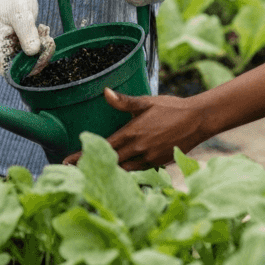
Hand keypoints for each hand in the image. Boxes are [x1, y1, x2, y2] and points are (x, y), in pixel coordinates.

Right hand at [0, 0, 40, 73]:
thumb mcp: (21, 13)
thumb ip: (26, 33)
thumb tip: (33, 53)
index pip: (6, 70)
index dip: (23, 72)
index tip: (40, 60)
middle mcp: (0, 47)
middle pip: (17, 67)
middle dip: (36, 59)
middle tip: (49, 42)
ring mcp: (8, 45)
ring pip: (25, 60)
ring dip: (40, 51)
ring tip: (45, 33)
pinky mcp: (17, 42)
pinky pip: (29, 52)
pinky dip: (39, 45)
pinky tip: (43, 31)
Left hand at [61, 87, 207, 169]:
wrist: (198, 120)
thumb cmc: (171, 108)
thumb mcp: (146, 102)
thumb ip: (124, 101)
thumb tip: (105, 91)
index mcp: (132, 134)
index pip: (102, 148)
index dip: (83, 156)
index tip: (67, 162)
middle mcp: (139, 150)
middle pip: (110, 163)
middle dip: (91, 166)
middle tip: (73, 170)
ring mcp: (150, 160)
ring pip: (124, 170)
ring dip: (109, 172)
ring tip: (92, 172)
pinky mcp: (159, 164)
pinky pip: (138, 172)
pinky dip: (126, 173)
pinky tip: (118, 172)